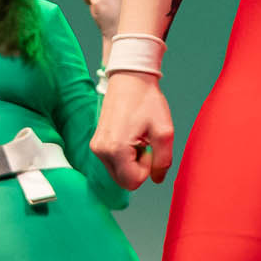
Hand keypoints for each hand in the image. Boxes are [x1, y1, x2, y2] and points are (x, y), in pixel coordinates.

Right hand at [92, 75, 175, 189]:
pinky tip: (130, 136)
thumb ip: (163, 160)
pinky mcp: (96, 143)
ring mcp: (96, 147)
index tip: (149, 148)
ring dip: (132, 162)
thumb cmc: (146, 100)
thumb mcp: (164, 131)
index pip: (133, 182)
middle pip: (124, 181)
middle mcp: (101, 151)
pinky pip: (113, 162)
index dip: (147, 169)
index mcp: (115, 149)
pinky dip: (124, 156)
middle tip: (144, 144)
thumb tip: (157, 179)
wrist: (130, 78)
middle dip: (138, 168)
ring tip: (137, 138)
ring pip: (118, 172)